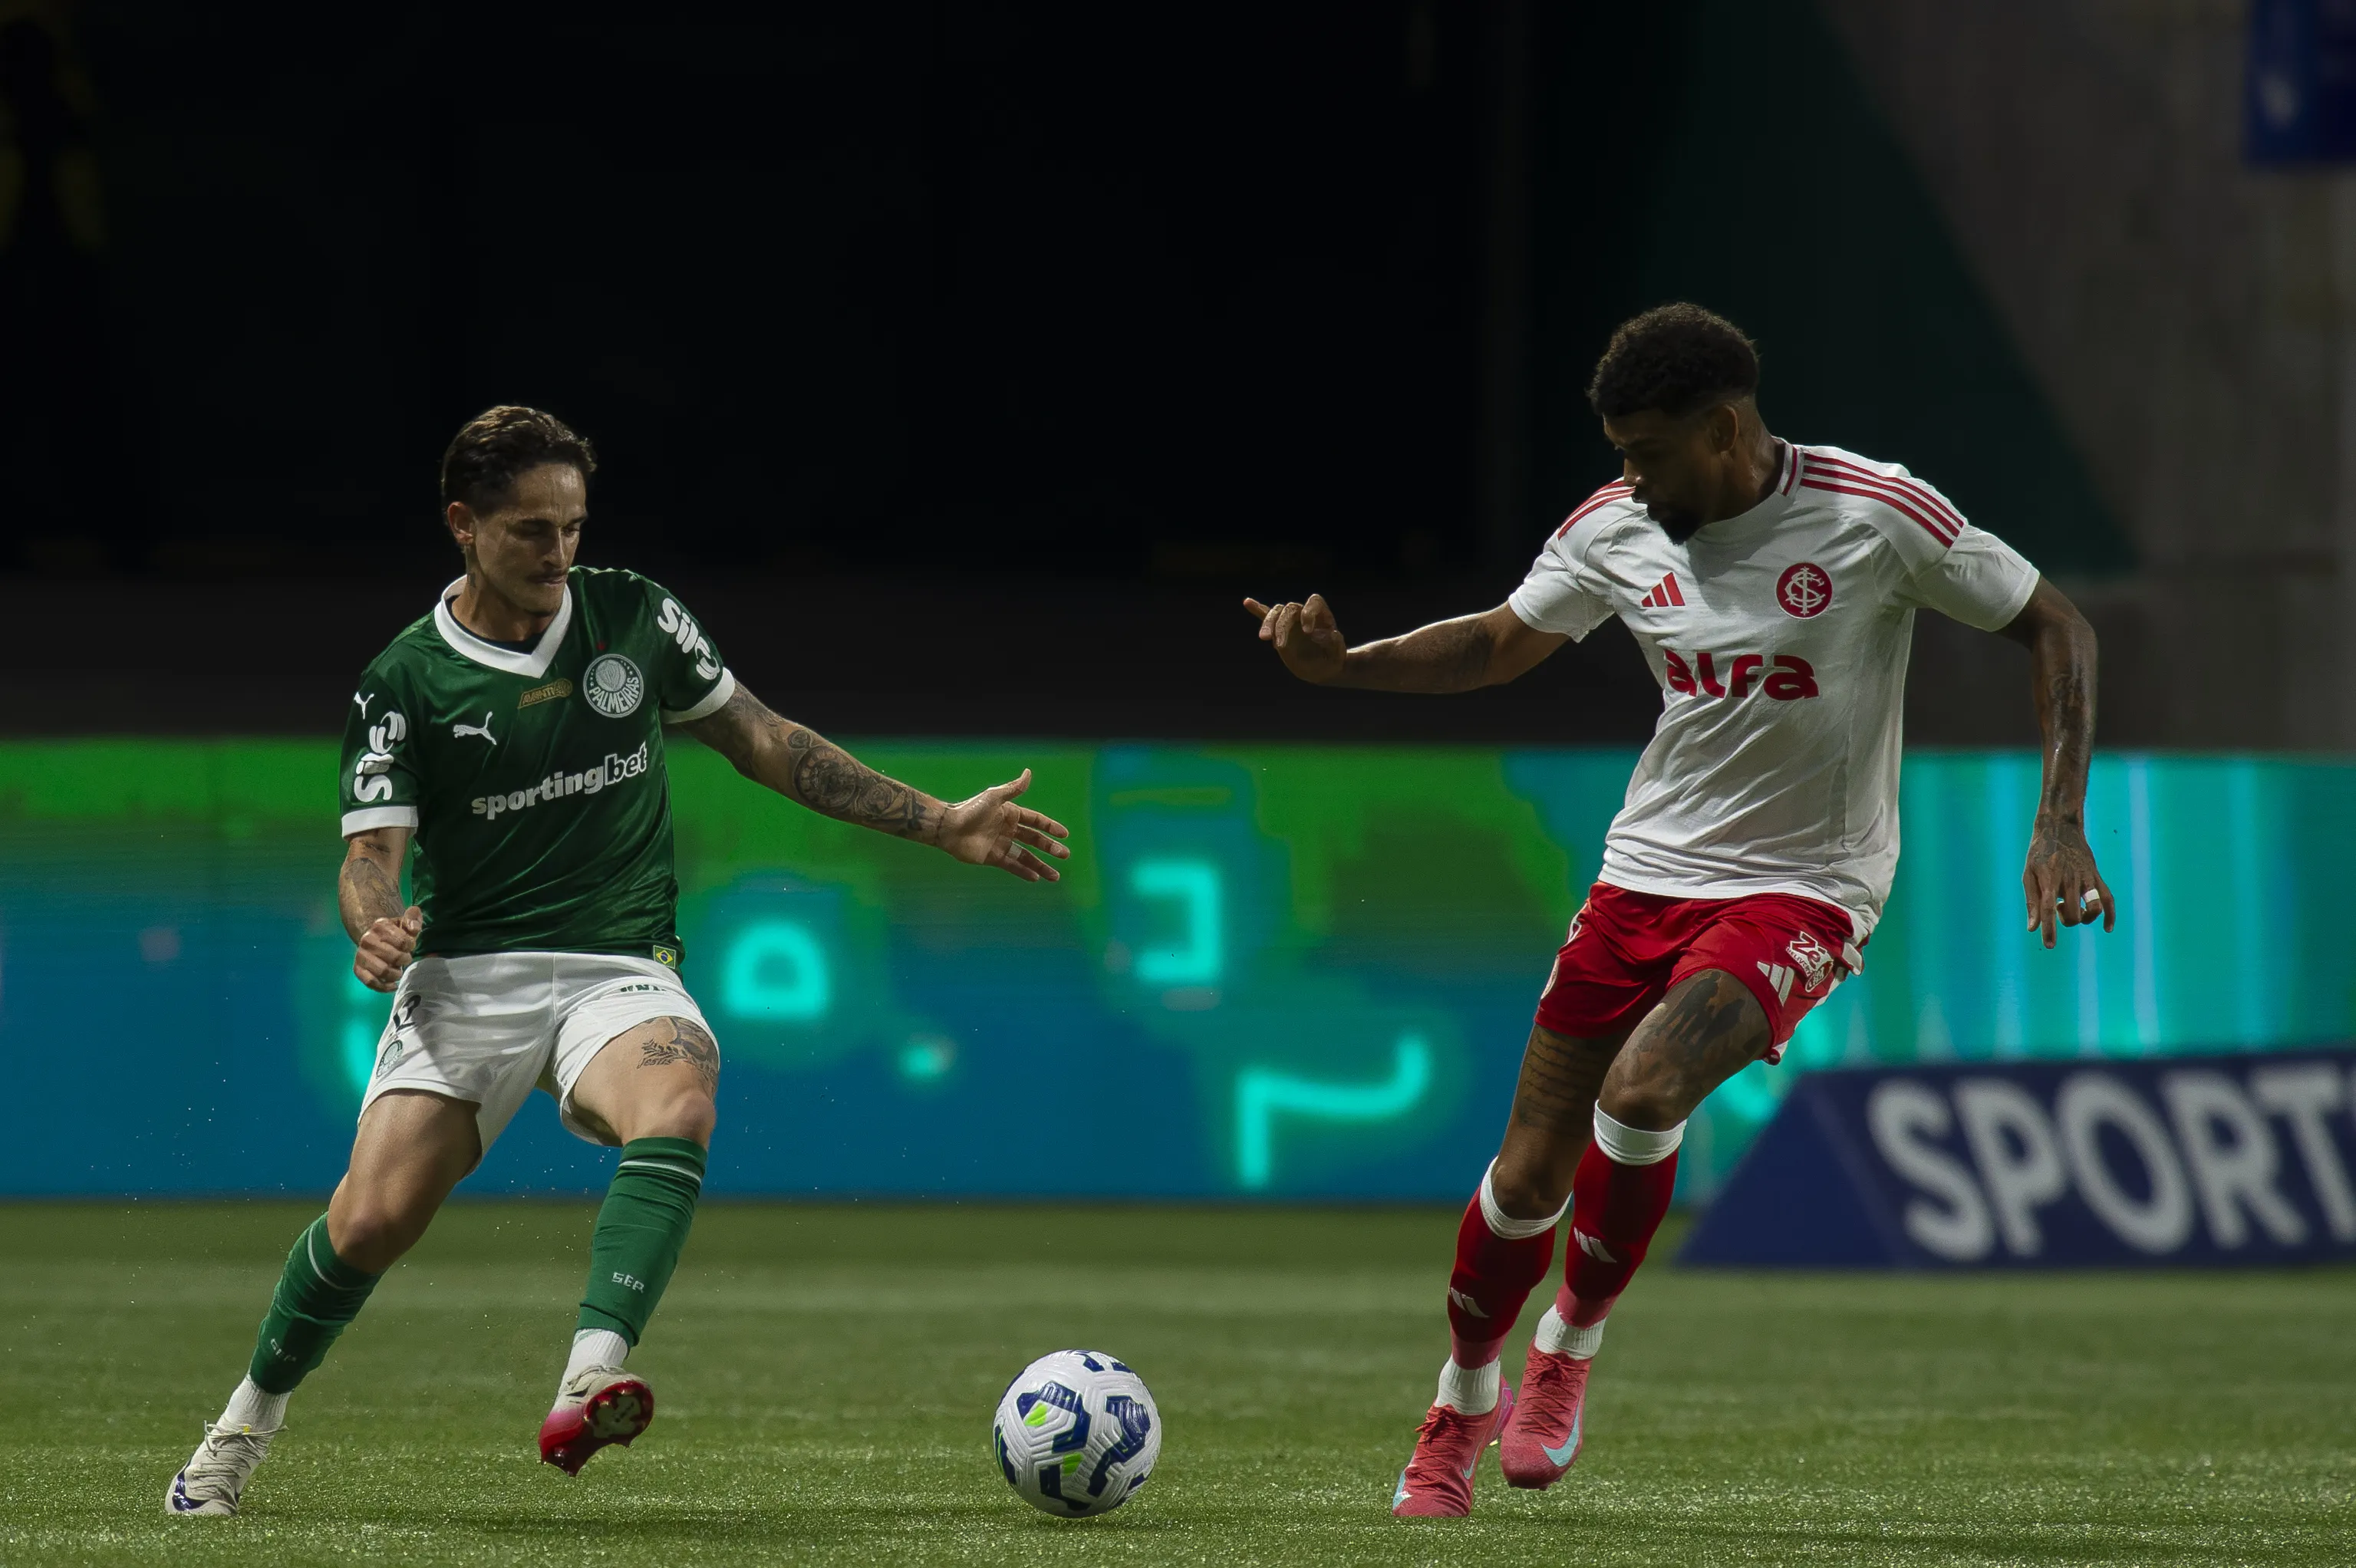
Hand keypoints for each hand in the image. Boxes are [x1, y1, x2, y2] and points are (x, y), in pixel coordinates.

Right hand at [355, 906, 422, 990]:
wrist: (375, 939)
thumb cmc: (396, 932)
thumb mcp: (406, 922)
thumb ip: (413, 918)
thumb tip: (413, 928)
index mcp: (380, 925)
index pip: (403, 940)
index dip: (410, 945)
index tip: (409, 945)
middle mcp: (367, 939)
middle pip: (394, 957)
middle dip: (405, 960)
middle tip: (405, 959)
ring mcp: (361, 955)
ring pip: (382, 971)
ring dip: (395, 974)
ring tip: (398, 970)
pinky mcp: (357, 969)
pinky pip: (370, 982)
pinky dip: (384, 987)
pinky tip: (393, 985)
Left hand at [936, 769, 1070, 881]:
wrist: (950, 828)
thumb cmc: (971, 810)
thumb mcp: (994, 797)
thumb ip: (1013, 788)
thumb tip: (1028, 773)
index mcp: (1010, 813)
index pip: (1035, 821)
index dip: (1050, 827)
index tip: (1064, 835)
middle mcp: (1008, 829)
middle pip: (1034, 840)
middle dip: (1049, 848)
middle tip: (1065, 855)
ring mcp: (1002, 844)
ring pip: (1026, 856)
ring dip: (1040, 865)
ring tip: (1055, 876)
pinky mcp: (993, 857)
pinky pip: (1012, 866)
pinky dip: (1024, 872)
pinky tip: (1036, 877)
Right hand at [1243, 593, 1346, 683]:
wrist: (1324, 667)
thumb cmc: (1332, 659)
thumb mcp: (1338, 654)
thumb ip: (1335, 644)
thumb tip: (1323, 634)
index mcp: (1321, 615)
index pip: (1313, 603)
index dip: (1309, 614)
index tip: (1308, 632)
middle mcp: (1304, 613)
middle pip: (1289, 609)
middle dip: (1282, 626)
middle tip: (1279, 647)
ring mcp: (1290, 621)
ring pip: (1276, 613)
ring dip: (1267, 624)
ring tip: (1263, 638)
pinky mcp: (1279, 630)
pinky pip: (1266, 616)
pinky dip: (1257, 610)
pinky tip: (1247, 602)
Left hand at [2023, 818, 2114, 948]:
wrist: (2060, 827)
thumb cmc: (2039, 853)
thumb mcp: (2028, 874)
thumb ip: (2031, 901)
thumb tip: (2032, 928)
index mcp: (2049, 878)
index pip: (2048, 908)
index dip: (2049, 928)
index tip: (2049, 946)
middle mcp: (2070, 879)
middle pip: (2073, 912)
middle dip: (2065, 921)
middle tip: (2058, 910)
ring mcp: (2086, 877)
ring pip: (2093, 908)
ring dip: (2085, 918)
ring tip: (2073, 910)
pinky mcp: (2096, 876)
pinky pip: (2109, 898)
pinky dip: (2109, 915)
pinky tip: (2107, 928)